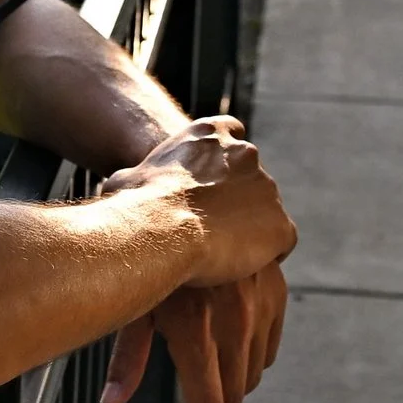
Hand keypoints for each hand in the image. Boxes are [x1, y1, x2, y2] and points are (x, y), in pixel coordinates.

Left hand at [99, 264, 287, 402]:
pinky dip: (255, 357)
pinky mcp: (274, 285)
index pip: (208, 402)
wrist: (185, 197)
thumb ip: (126, 358)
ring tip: (213, 394)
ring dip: (235, 388)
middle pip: (234, 392)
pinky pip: (271, 340)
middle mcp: (232, 315)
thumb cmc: (145, 251)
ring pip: (255, 368)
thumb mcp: (134, 303)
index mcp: (195, 324)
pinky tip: (237, 359)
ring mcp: (258, 299)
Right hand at [101, 117, 295, 287]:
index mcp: (211, 134)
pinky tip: (244, 269)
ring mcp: (267, 189)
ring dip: (250, 226)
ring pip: (264, 210)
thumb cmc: (137, 204)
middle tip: (214, 225)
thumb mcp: (126, 179)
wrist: (162, 229)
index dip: (222, 161)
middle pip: (250, 175)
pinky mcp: (280, 225)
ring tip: (225, 253)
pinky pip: (281, 240)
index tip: (212, 183)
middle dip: (237, 196)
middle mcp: (246, 154)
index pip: (230, 133)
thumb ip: (136, 178)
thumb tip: (121, 187)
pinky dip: (267, 253)